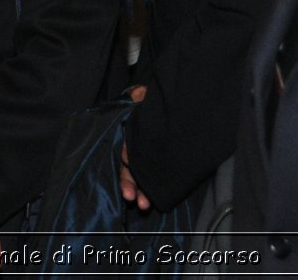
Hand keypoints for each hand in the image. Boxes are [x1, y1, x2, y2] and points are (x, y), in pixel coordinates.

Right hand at [118, 85, 150, 209]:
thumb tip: (139, 93)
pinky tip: (148, 203)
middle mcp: (130, 148)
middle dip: (127, 183)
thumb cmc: (153, 106)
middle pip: (125, 167)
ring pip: (133, 178)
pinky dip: (146, 194)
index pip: (123, 145)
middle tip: (130, 196)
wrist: (175, 109)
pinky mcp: (153, 170)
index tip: (128, 161)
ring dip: (136, 192)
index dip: (125, 155)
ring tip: (143, 205)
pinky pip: (146, 183)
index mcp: (127, 132)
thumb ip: (141, 95)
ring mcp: (140, 160)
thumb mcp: (146, 98)